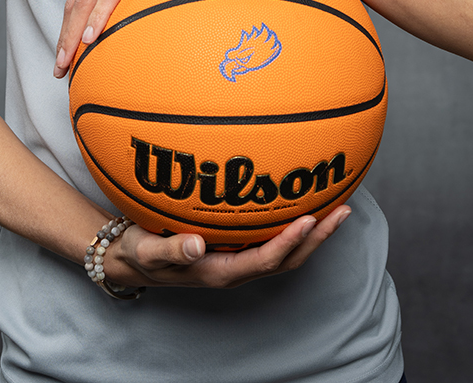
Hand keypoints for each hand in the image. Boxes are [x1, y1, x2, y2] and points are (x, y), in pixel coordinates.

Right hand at [106, 207, 351, 289]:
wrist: (129, 258)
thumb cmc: (139, 251)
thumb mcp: (148, 249)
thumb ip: (172, 248)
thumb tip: (196, 245)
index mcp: (220, 272)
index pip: (265, 260)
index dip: (289, 241)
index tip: (310, 219)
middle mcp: (235, 268)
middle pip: (287, 258)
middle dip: (318, 238)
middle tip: (343, 210)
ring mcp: (237, 258)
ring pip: (285, 250)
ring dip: (313, 232)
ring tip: (337, 205)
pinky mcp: (234, 246)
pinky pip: (272, 237)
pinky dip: (292, 222)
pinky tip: (301, 200)